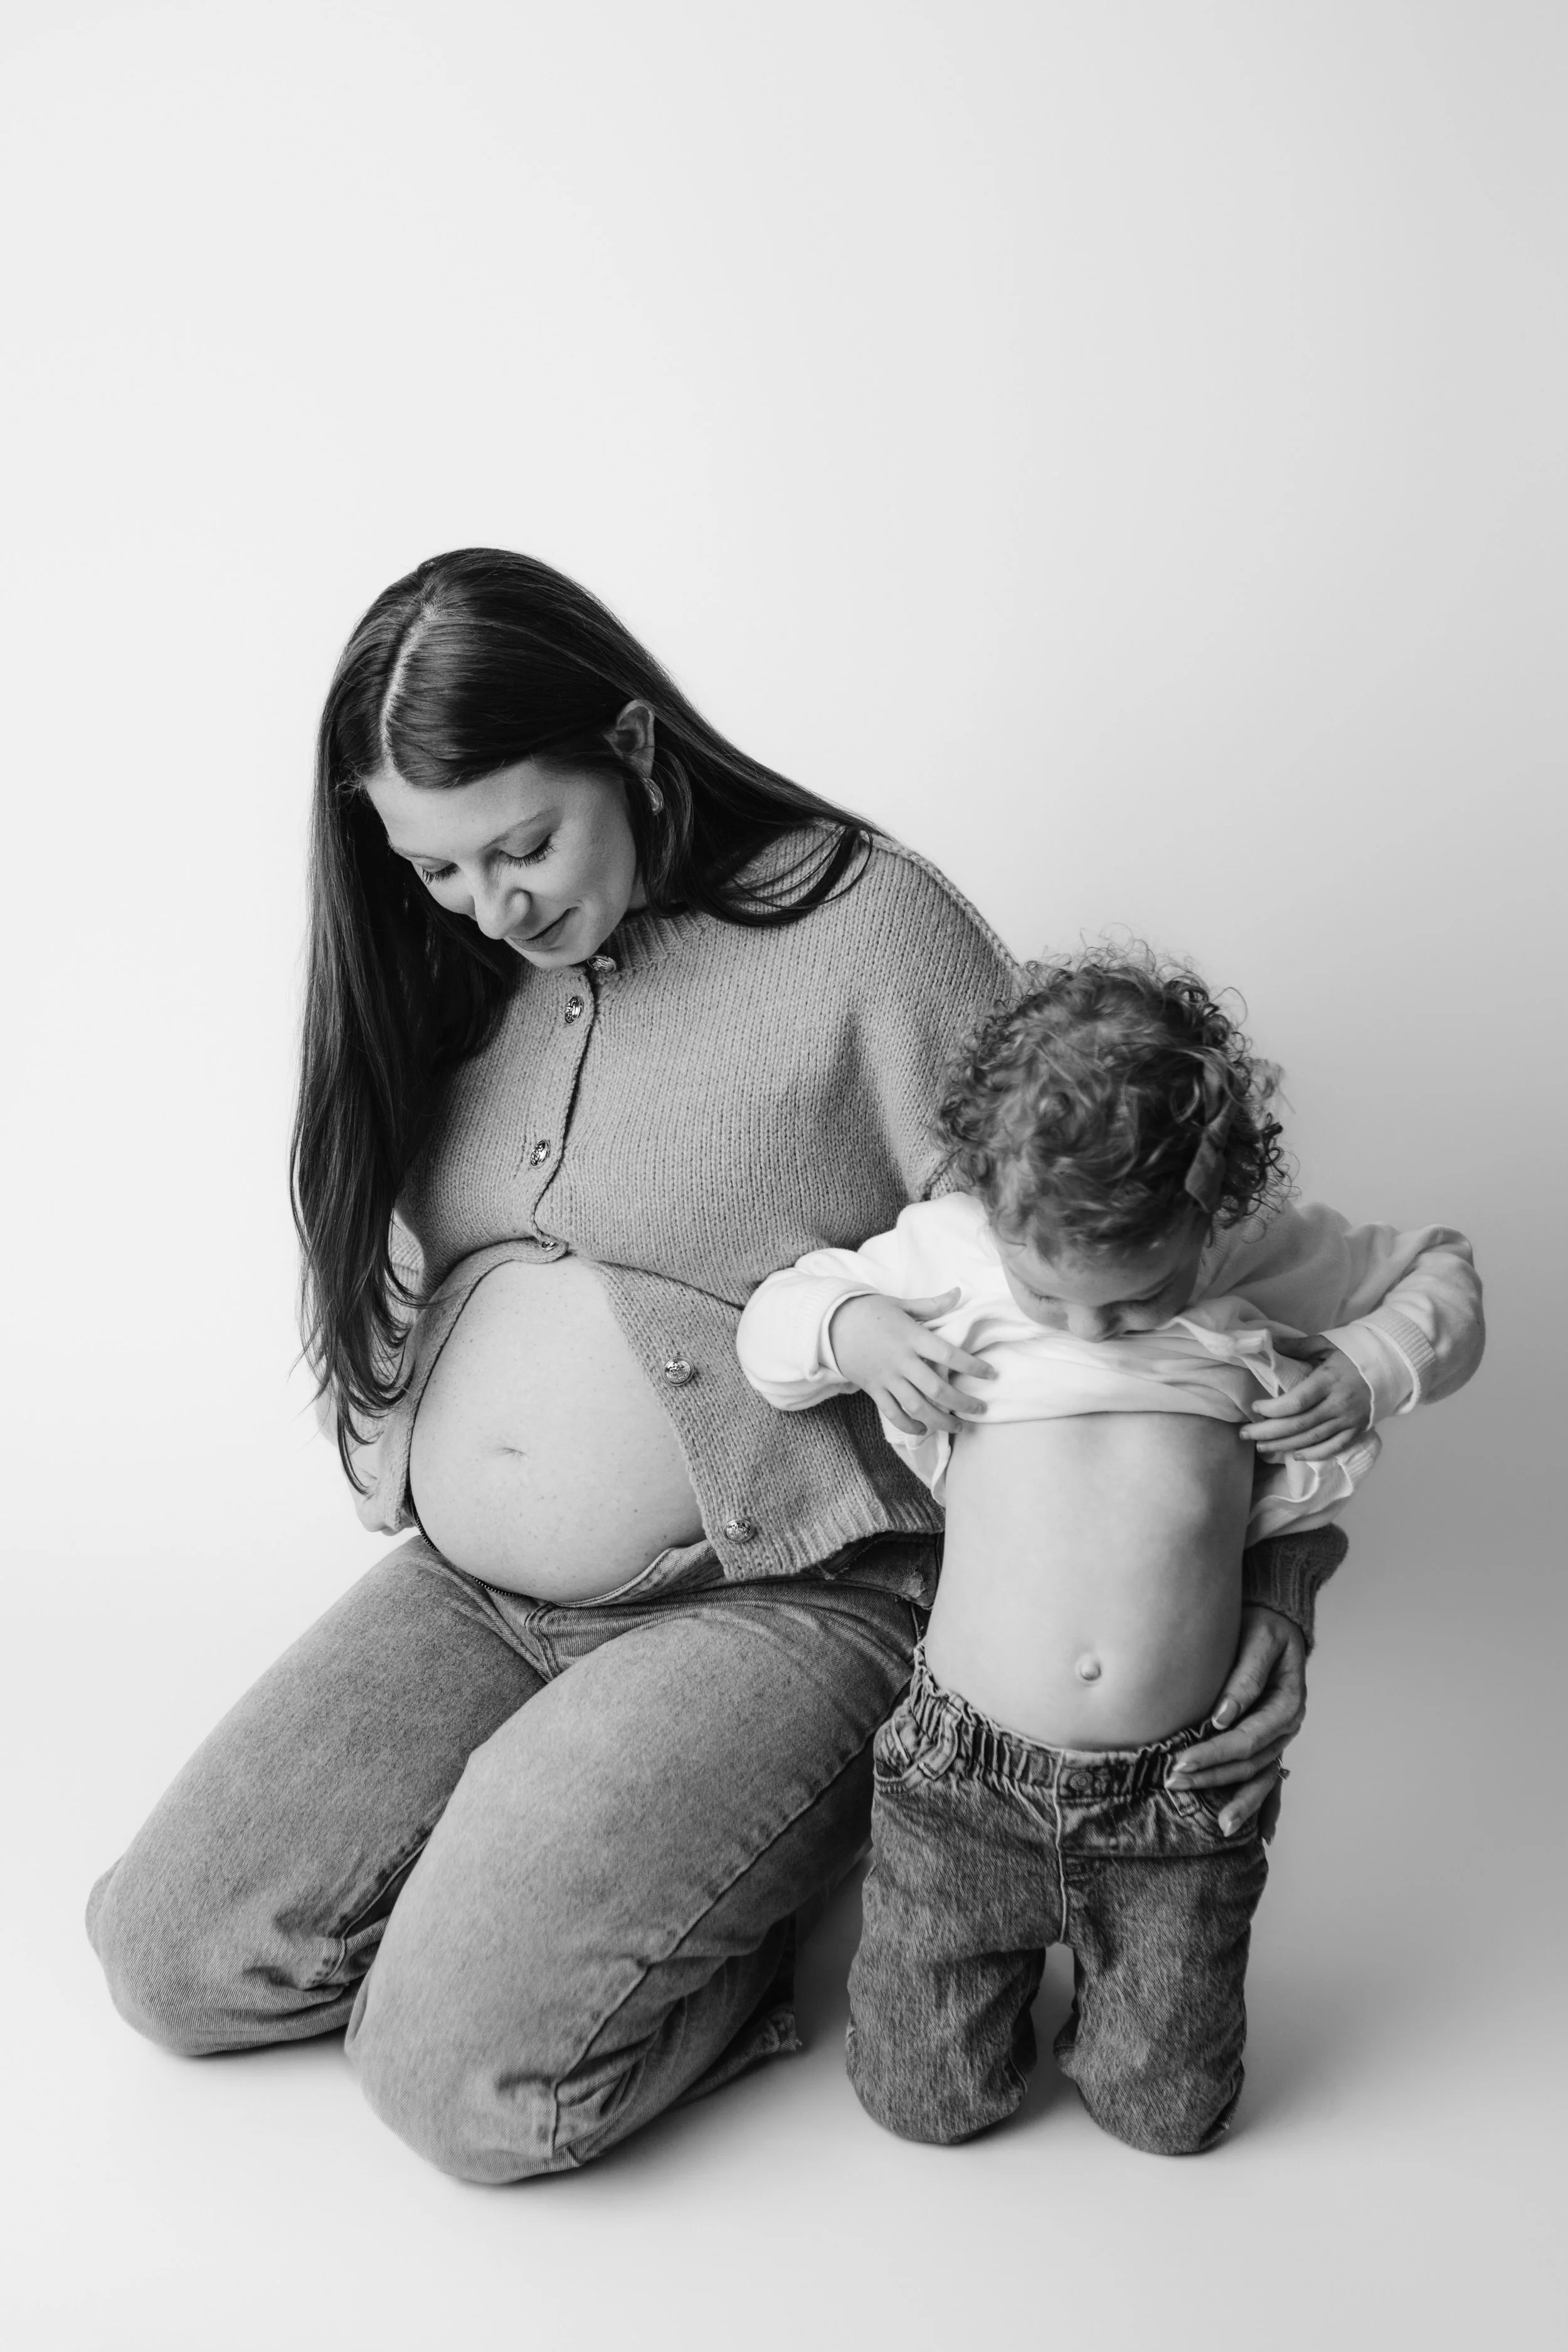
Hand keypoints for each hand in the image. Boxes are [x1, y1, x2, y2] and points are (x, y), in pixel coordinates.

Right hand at [829, 1290, 995, 1437]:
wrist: (831, 1323)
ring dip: (940, 1421)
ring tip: (958, 1426)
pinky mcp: (873, 1389)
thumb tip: (958, 1292)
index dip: (972, 1366)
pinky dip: (909, 1426)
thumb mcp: (901, 1304)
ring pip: (917, 1407)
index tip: (991, 1374)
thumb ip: (931, 1305)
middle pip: (936, 1388)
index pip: (949, 1354)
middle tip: (980, 1410)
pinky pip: (893, 1413)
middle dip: (962, 1403)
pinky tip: (924, 1431)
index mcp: (912, 1337)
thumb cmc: (869, 1311)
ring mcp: (887, 1378)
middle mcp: (901, 1360)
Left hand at [1167, 1605, 1306, 1839]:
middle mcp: (1288, 1726)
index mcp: (1287, 1702)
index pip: (1247, 1737)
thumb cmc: (1264, 1627)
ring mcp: (1281, 1738)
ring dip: (1238, 1799)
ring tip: (1219, 1827)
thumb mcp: (1258, 1640)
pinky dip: (1268, 1806)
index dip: (1215, 1752)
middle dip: (1213, 1776)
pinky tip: (1264, 1834)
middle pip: (1250, 1761)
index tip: (1181, 1760)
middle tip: (1174, 1783)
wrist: (1277, 1621)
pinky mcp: (1271, 1741)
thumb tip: (1222, 1717)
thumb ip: (1244, 1678)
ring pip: (1260, 1776)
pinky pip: (1272, 1778)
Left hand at [1240, 1334, 1371, 1461]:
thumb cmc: (1355, 1352)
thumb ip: (1297, 1346)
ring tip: (1261, 1446)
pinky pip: (1333, 1448)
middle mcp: (1339, 1404)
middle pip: (1298, 1425)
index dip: (1273, 1409)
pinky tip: (1295, 1455)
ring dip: (1284, 1445)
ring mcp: (1349, 1420)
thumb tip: (1267, 1341)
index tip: (1255, 1407)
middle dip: (1268, 1432)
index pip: (1296, 1402)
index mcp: (1329, 1381)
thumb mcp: (1327, 1344)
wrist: (1393, 1365)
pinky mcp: (1357, 1430)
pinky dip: (1313, 1454)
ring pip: (1312, 1440)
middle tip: (1245, 1434)